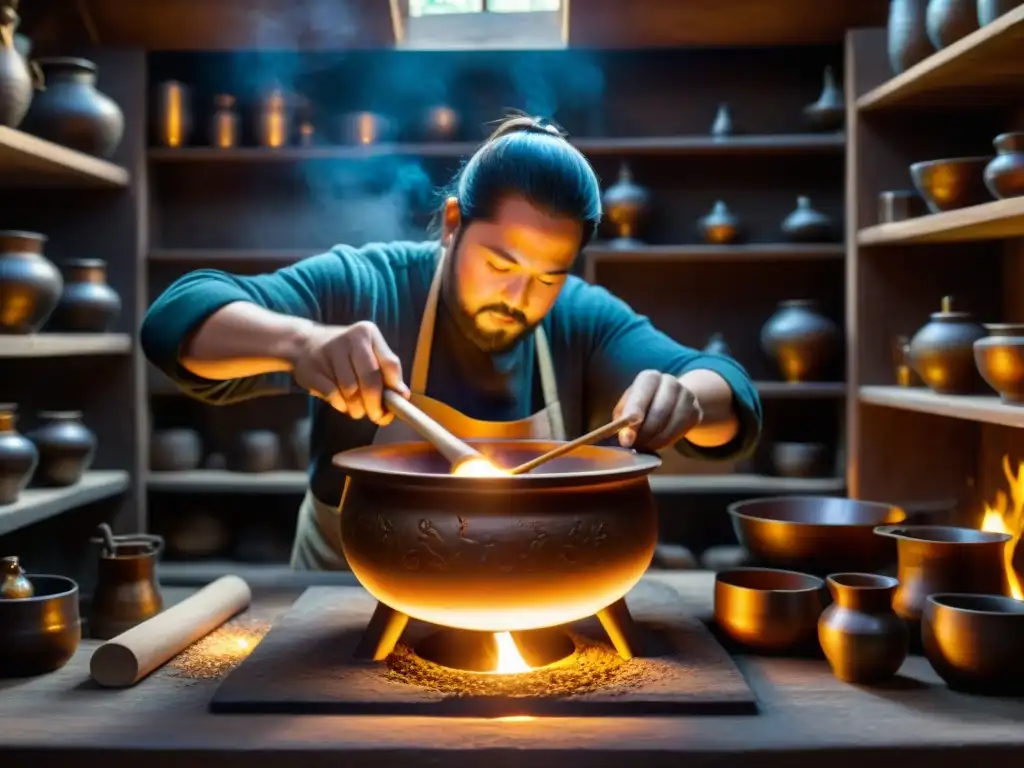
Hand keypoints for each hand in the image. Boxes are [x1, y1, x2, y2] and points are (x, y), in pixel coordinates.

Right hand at [290, 321, 408, 424]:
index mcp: (367, 333)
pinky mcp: (311, 368)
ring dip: (356, 407)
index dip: (394, 389)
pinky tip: (340, 402)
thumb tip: (402, 396)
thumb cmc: (345, 354)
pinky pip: (333, 395)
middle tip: (375, 416)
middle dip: (375, 404)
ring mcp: (328, 352)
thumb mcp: (368, 355)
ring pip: (351, 390)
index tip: (395, 407)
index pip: (389, 364)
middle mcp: (349, 338)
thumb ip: (386, 373)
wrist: (304, 344)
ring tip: (356, 408)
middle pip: (370, 379)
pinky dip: (340, 405)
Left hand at [613, 370, 700, 449]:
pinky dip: (667, 441)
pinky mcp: (696, 411)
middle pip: (659, 411)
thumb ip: (623, 421)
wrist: (672, 399)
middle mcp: (670, 381)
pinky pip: (681, 431)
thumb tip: (626, 439)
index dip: (634, 415)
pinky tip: (659, 442)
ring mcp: (686, 395)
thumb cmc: (642, 405)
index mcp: (649, 377)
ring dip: (656, 440)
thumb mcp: (627, 407)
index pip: (641, 395)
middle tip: (635, 445)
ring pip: (672, 424)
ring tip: (645, 445)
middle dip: (645, 433)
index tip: (627, 437)